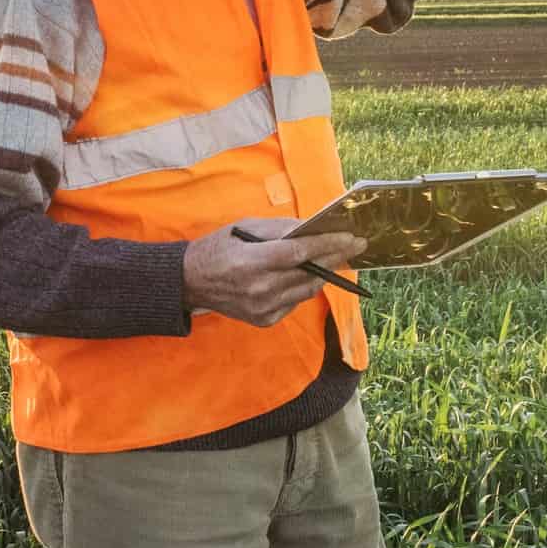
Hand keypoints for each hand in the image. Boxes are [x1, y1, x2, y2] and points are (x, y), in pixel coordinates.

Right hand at [182, 218, 366, 327]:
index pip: (300, 253)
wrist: (190, 283)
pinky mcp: (265, 320)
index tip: (350, 236)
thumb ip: (278, 229)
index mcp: (252, 262)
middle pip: (309, 272)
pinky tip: (308, 273)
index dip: (328, 244)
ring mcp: (264, 308)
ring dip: (325, 272)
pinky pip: (295, 301)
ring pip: (307, 289)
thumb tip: (310, 228)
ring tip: (339, 256)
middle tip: (356, 244)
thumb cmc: (217, 248)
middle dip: (336, 256)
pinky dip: (304, 286)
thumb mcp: (243, 227)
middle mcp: (260, 289)